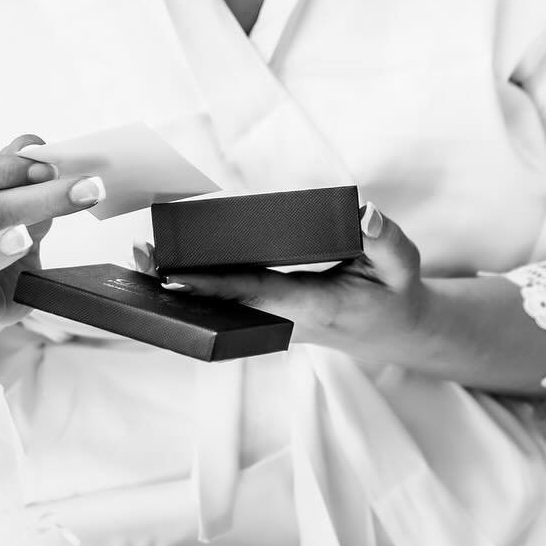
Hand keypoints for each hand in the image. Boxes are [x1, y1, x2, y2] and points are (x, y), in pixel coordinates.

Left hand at [134, 201, 425, 360]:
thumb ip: (386, 240)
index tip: (175, 275)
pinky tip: (171, 269)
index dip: (214, 284)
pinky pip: (235, 302)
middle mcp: (288, 320)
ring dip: (185, 285)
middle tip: (141, 257)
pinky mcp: (273, 315)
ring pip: (225, 306)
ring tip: (143, 258)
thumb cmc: (396, 295)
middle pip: (227, 302)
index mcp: (315, 307)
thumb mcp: (404, 267)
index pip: (257, 292)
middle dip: (183, 282)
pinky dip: (203, 286)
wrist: (397, 332)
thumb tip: (364, 213)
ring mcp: (278, 322)